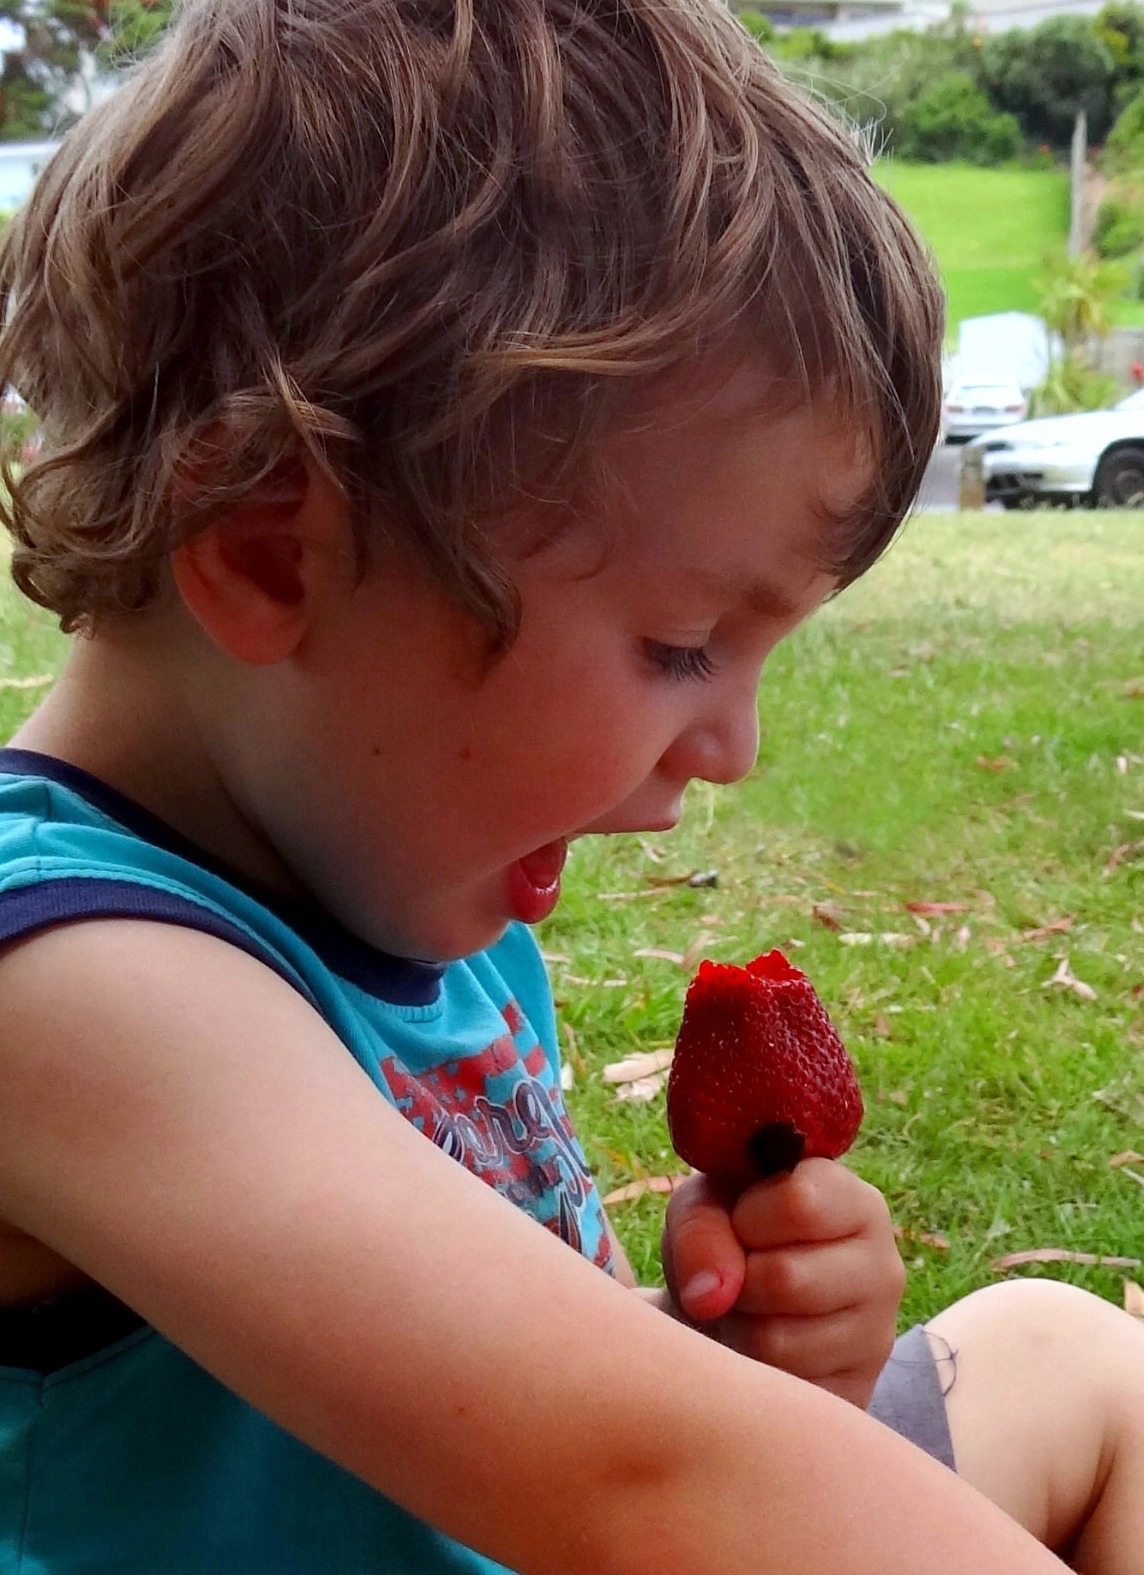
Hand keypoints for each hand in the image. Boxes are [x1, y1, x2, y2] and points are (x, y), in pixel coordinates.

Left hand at [660, 1159, 904, 1407]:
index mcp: (856, 1203)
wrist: (734, 1308)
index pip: (800, 1204)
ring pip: (776, 1342)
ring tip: (748, 1310)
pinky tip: (761, 1351)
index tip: (742, 1222)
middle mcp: (883, 1266)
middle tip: (739, 1275)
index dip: (747, 1217)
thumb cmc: (728, 1238)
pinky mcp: (855, 1392)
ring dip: (737, 1328)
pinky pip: (781, 1393)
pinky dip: (752, 1375)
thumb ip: (700, 1226)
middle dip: (736, 1279)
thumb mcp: (705, 1207)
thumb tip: (710, 1296)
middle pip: (785, 1278)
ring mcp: (876, 1336)